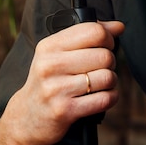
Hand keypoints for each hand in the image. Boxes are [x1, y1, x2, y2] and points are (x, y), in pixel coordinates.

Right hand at [0, 19, 124, 144]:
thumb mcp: (59, 52)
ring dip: (111, 81)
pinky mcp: (65, 111)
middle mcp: (51, 65)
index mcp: (50, 45)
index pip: (93, 31)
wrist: (26, 118)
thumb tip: (119, 26)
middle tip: (102, 67)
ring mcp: (56, 89)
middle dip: (110, 62)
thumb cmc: (49, 80)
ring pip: (106, 77)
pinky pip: (104, 99)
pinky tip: (102, 96)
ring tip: (101, 83)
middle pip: (104, 55)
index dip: (108, 37)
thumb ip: (88, 35)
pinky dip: (111, 97)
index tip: (107, 45)